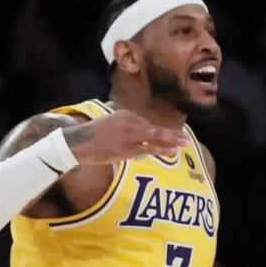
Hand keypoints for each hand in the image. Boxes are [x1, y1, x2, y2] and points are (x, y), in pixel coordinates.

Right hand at [67, 109, 188, 164]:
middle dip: (171, 134)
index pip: (146, 125)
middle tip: (186, 138)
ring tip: (184, 143)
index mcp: (126, 115)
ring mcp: (130, 135)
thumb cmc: (93, 136)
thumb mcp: (110, 124)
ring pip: (155, 138)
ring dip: (171, 141)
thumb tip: (131, 135)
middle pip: (155, 129)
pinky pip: (149, 149)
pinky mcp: (128, 148)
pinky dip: (161, 149)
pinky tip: (171, 151)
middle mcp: (130, 122)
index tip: (170, 137)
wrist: (80, 142)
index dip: (159, 134)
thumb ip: (123, 126)